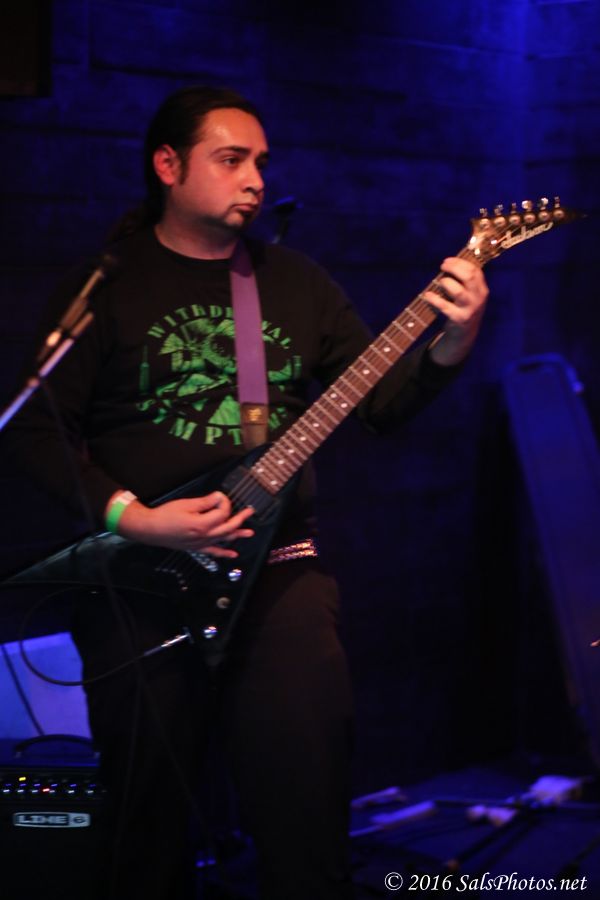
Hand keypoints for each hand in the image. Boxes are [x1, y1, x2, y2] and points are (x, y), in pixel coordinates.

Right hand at [111, 491, 253, 557]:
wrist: (151, 529)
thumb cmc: (165, 516)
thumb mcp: (186, 504)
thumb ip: (205, 502)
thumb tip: (219, 497)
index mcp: (202, 524)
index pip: (222, 512)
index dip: (223, 502)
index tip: (219, 496)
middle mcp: (204, 536)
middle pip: (228, 527)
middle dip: (240, 519)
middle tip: (249, 512)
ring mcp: (201, 543)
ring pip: (223, 540)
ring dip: (237, 536)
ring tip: (249, 533)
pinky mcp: (196, 547)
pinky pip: (213, 552)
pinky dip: (224, 554)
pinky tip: (232, 555)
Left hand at [424, 257, 488, 365]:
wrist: (465, 333)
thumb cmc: (464, 308)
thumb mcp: (470, 294)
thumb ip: (464, 280)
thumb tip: (450, 263)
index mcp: (482, 289)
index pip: (475, 270)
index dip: (460, 262)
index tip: (448, 260)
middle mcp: (478, 298)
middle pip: (469, 277)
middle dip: (454, 268)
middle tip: (443, 266)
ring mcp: (469, 309)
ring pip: (458, 291)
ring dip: (446, 283)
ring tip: (440, 282)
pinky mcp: (458, 318)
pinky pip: (444, 306)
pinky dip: (434, 299)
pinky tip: (427, 295)